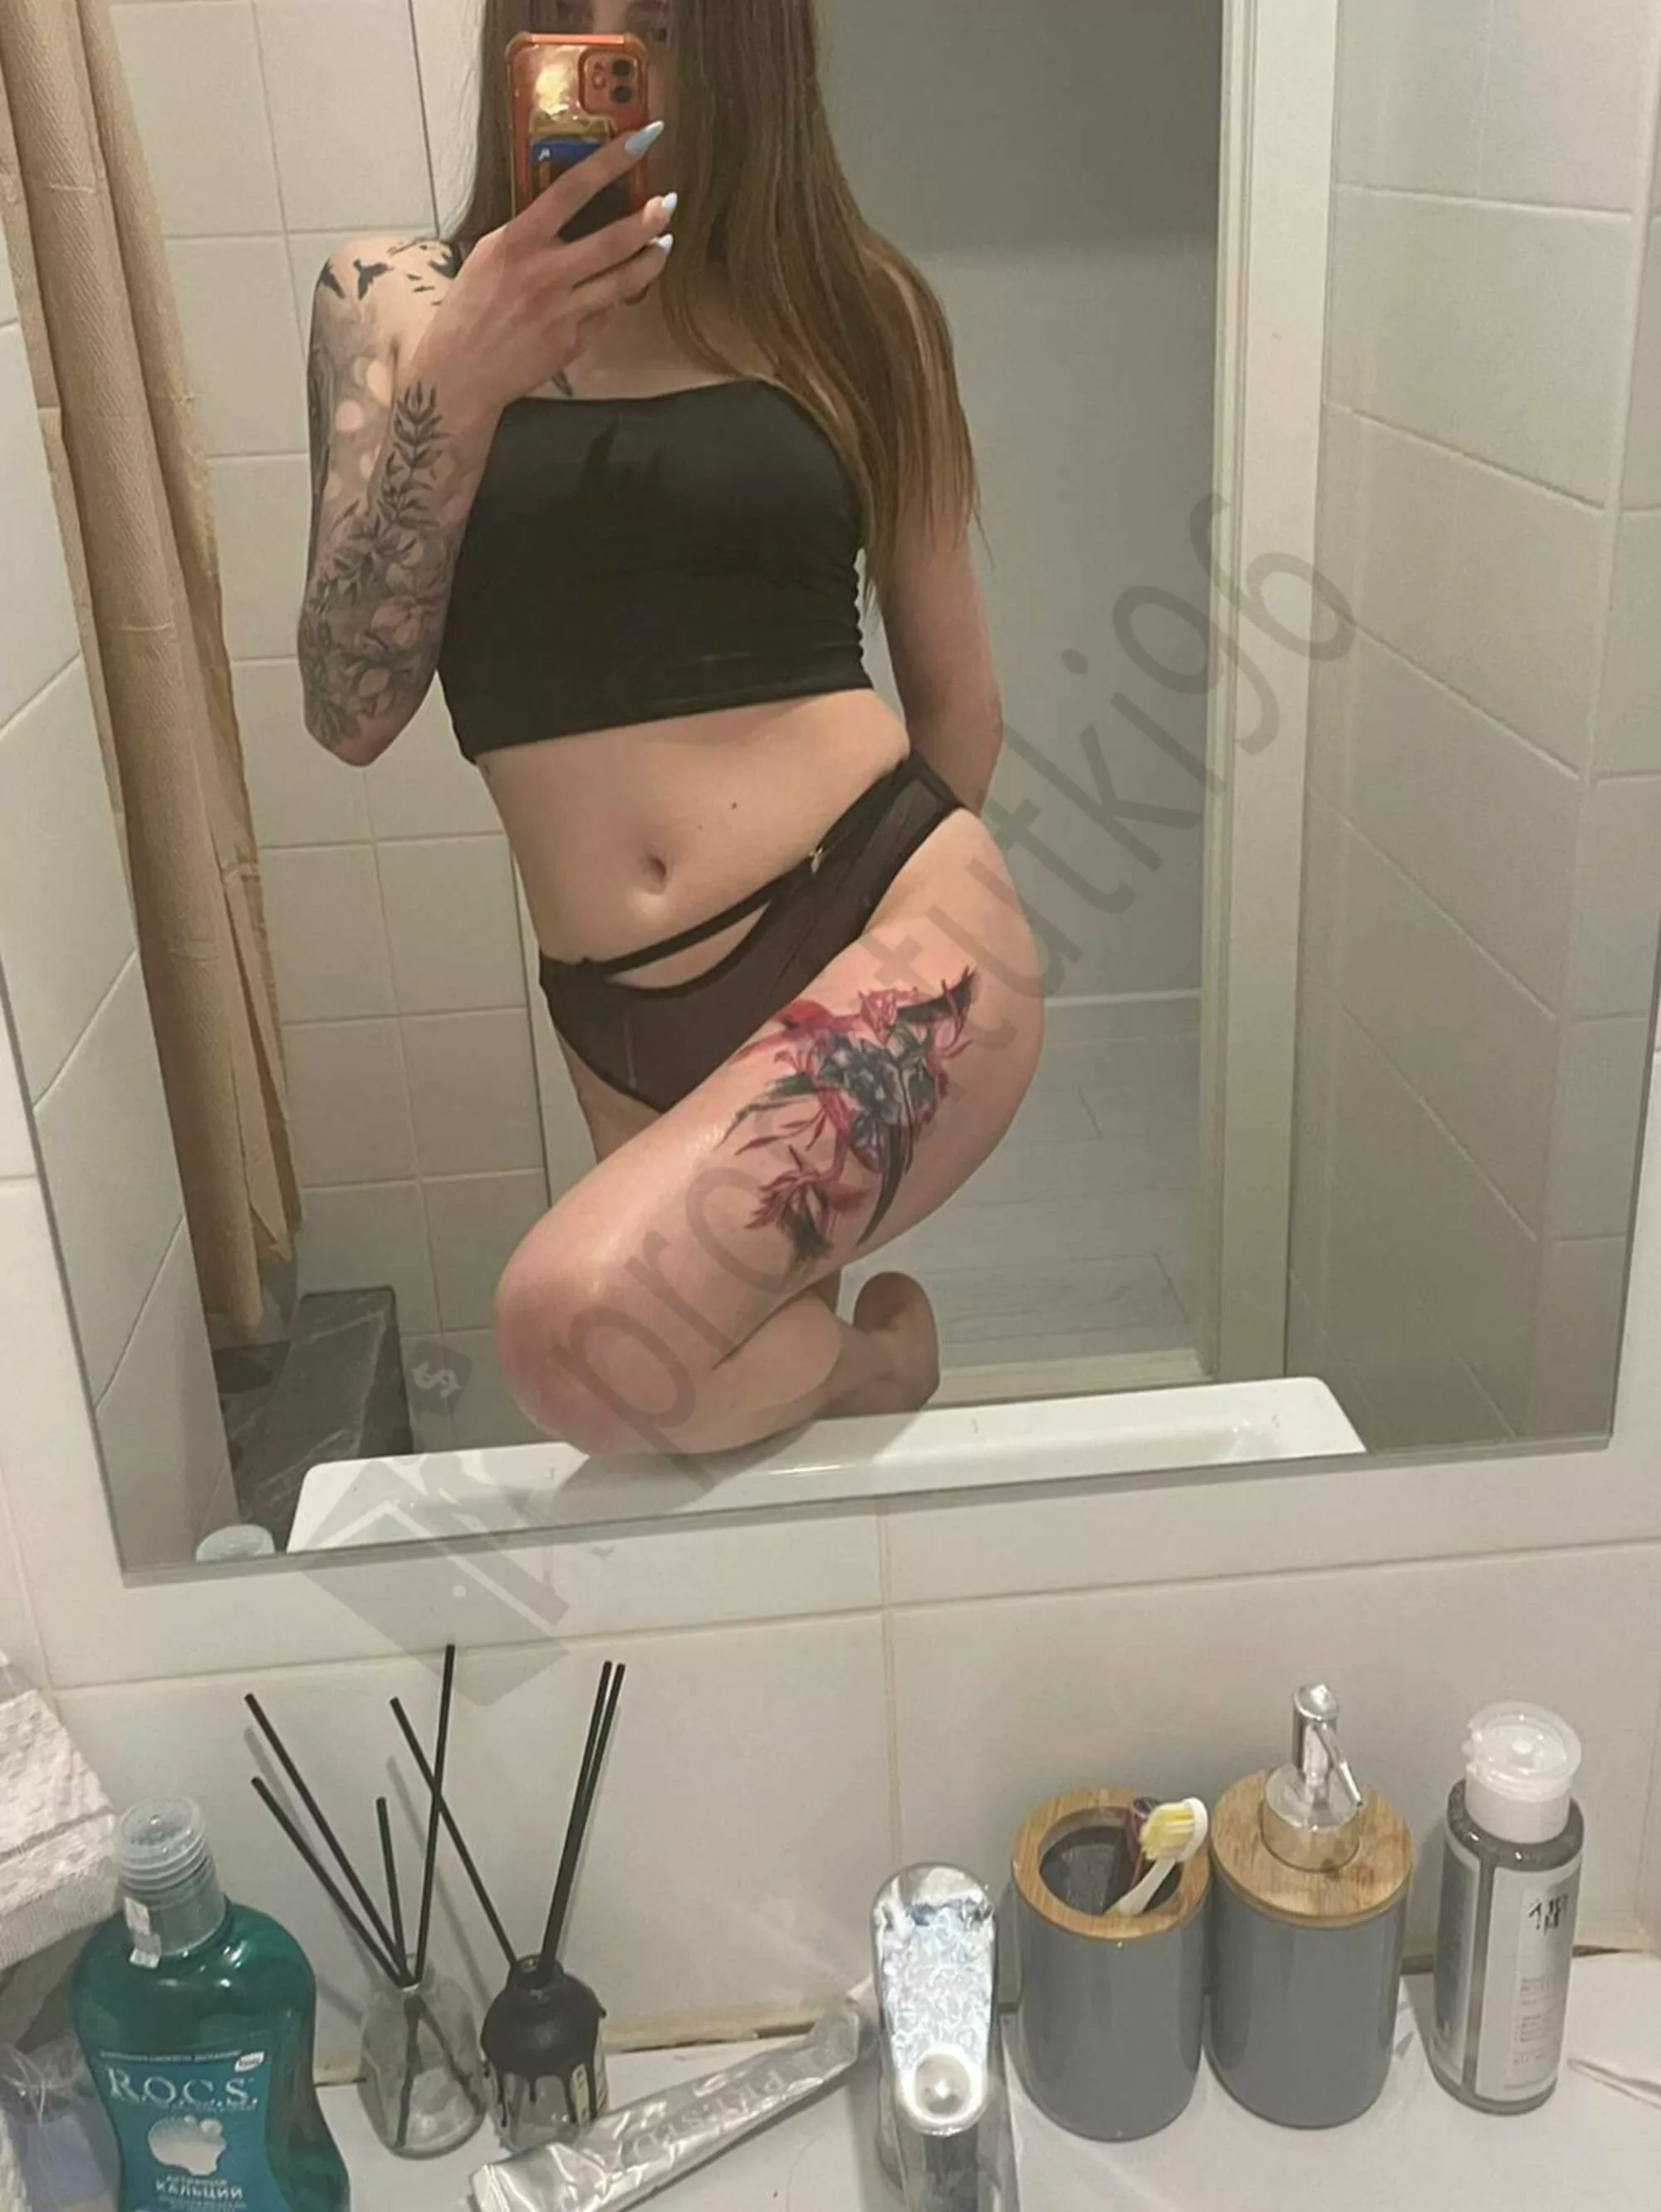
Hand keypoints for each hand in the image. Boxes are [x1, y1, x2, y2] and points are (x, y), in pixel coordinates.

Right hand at [409, 124, 673, 417]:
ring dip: (651, 259)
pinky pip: (607, 312)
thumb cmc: (470, 310)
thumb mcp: (491, 255)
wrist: (462, 374)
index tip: (643, 137)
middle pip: (613, 240)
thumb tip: (569, 213)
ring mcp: (564, 310)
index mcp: (518, 241)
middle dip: (650, 218)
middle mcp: (545, 273)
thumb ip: (530, 234)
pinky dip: (618, 296)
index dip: (612, 160)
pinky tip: (623, 286)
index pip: (572, 189)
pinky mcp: (574, 341)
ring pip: (624, 280)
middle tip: (669, 203)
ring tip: (665, 243)